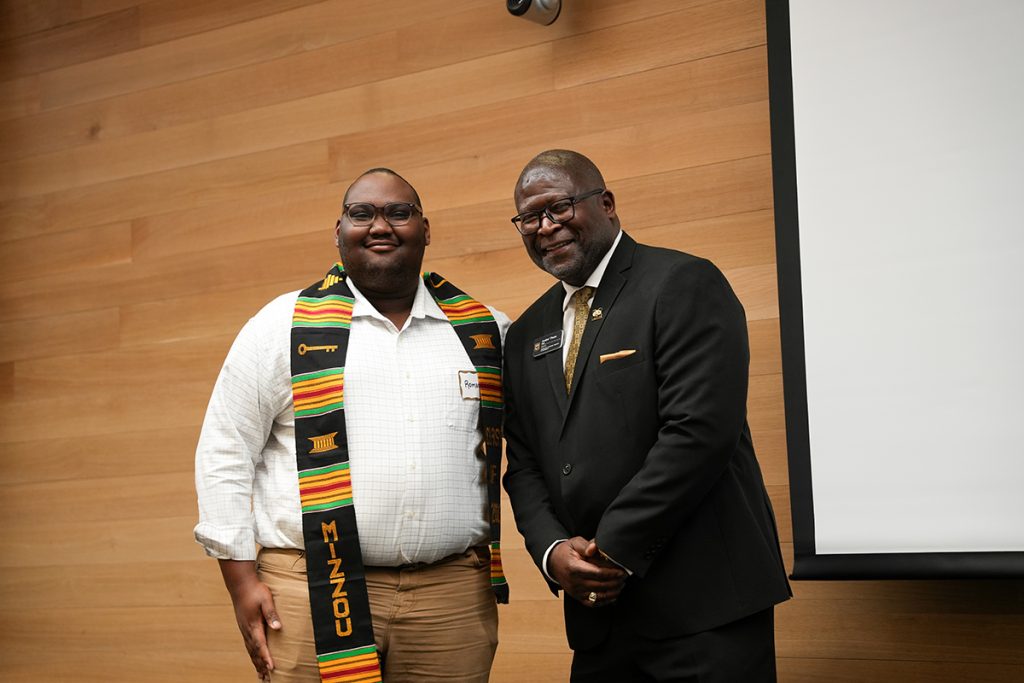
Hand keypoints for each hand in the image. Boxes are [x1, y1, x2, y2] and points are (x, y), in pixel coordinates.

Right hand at [218, 560, 281, 680]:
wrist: (240, 584)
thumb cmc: (255, 590)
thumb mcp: (266, 599)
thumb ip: (271, 614)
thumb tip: (278, 627)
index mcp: (253, 624)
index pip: (260, 644)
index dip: (266, 657)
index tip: (271, 667)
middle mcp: (247, 630)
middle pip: (254, 652)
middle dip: (261, 666)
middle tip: (266, 679)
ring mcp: (244, 629)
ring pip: (250, 650)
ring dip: (256, 663)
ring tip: (261, 675)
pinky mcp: (244, 626)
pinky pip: (248, 645)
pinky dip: (252, 655)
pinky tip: (255, 658)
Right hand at [547, 537, 626, 607]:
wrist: (553, 563)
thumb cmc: (567, 552)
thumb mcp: (575, 543)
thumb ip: (586, 545)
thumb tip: (594, 547)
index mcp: (574, 568)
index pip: (597, 573)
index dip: (612, 573)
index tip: (622, 571)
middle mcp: (574, 582)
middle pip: (600, 585)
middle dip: (615, 582)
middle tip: (625, 577)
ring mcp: (575, 591)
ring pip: (598, 596)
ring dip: (612, 592)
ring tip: (621, 585)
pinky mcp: (577, 597)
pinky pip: (593, 603)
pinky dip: (605, 601)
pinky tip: (613, 595)